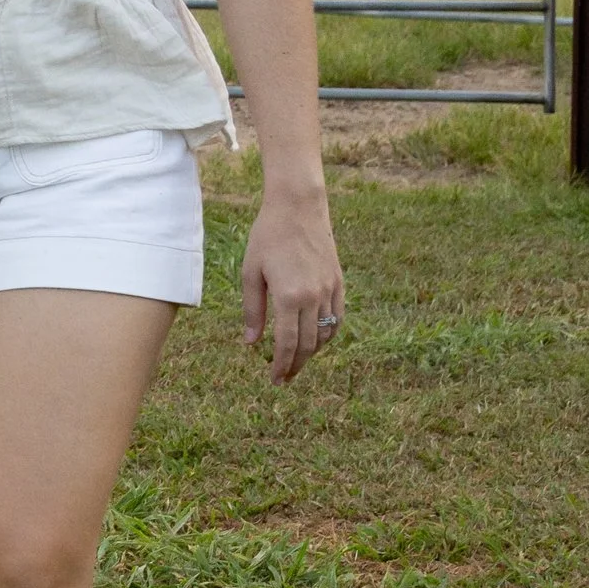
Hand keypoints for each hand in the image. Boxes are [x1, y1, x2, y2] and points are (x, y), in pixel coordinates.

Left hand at [242, 185, 344, 384]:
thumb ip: (252, 311)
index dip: (282, 365)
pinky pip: (338, 318)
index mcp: (289, 297)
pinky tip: (316, 340)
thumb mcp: (250, 273)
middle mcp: (314, 297)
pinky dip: (328, 334)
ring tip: (297, 361)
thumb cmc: (267, 237)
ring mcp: (330, 290)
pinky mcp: (338, 282)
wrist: (298, 207)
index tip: (275, 380)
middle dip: (295, 365)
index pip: (287, 344)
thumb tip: (251, 343)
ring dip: (312, 352)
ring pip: (325, 334)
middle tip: (284, 378)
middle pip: (307, 345)